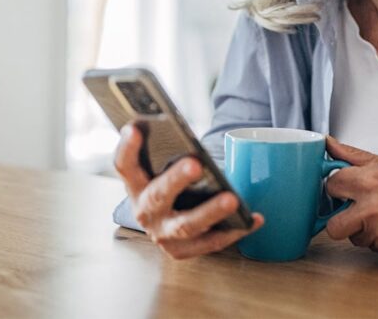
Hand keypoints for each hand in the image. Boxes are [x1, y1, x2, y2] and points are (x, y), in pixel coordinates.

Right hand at [114, 123, 263, 258]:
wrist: (165, 224)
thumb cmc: (169, 186)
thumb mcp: (160, 169)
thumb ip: (165, 150)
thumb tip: (178, 126)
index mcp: (135, 186)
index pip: (125, 166)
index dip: (128, 148)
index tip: (135, 127)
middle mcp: (144, 212)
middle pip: (158, 196)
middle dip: (176, 179)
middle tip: (195, 164)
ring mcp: (162, 234)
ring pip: (186, 225)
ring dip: (210, 211)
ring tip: (232, 199)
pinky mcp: (182, 250)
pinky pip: (211, 242)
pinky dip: (234, 230)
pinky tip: (253, 219)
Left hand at [323, 136, 377, 257]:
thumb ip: (353, 156)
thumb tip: (329, 144)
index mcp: (369, 182)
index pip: (330, 187)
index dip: (338, 188)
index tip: (345, 190)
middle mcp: (372, 209)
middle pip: (333, 226)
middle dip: (342, 219)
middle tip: (356, 210)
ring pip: (353, 237)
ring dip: (363, 230)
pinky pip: (372, 247)